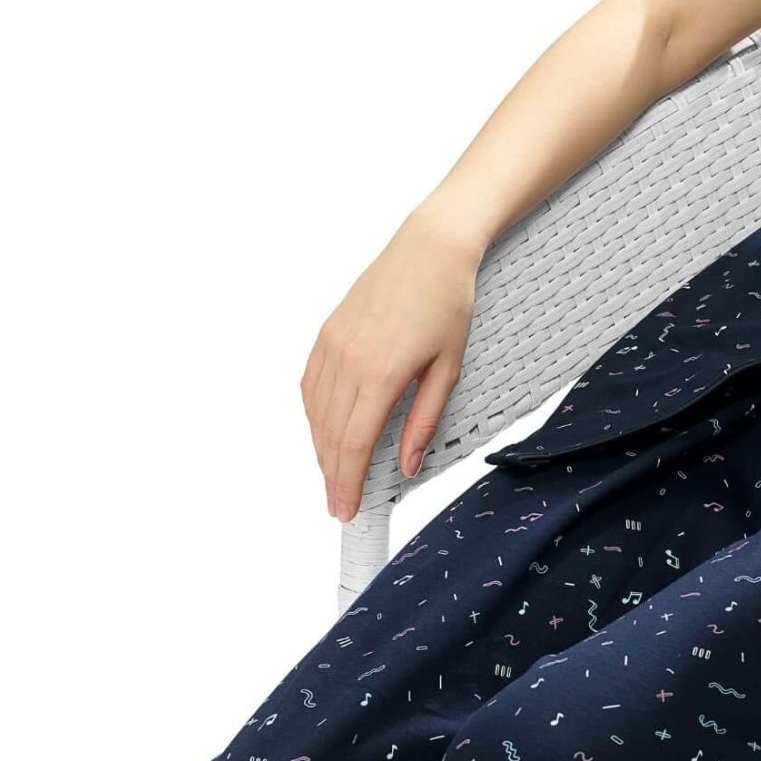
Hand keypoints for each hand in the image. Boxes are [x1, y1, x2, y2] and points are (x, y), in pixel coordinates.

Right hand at [302, 208, 485, 520]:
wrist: (429, 248)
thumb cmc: (448, 304)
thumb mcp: (449, 367)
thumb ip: (426, 420)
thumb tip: (408, 466)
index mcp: (382, 373)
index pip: (354, 444)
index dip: (347, 483)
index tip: (346, 511)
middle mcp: (349, 360)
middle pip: (330, 435)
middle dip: (332, 476)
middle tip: (338, 506)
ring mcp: (333, 344)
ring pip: (315, 412)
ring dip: (320, 449)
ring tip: (334, 476)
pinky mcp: (327, 332)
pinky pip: (311, 384)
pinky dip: (314, 415)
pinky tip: (324, 432)